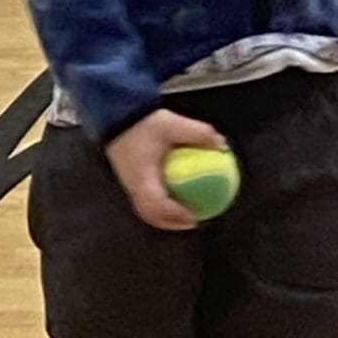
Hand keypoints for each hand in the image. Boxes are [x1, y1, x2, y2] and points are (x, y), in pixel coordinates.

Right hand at [105, 107, 227, 232]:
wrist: (116, 114)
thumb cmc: (144, 122)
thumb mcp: (173, 124)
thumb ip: (198, 133)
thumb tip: (221, 144)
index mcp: (142, 177)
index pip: (157, 204)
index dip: (175, 214)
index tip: (193, 216)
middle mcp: (132, 184)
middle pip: (150, 214)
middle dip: (171, 222)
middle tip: (193, 221)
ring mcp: (127, 182)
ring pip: (145, 208)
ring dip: (164, 216)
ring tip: (184, 215)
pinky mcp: (127, 177)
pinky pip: (144, 198)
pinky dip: (159, 203)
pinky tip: (174, 196)